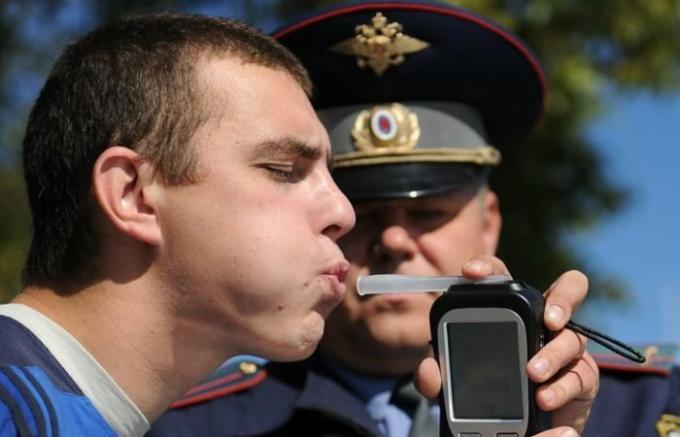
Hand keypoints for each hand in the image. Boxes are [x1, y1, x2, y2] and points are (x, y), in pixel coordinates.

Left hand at [414, 256, 598, 436]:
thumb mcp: (457, 382)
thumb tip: (429, 373)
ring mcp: (566, 346)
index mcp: (511, 309)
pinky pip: (580, 375)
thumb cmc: (490, 389)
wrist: (521, 425)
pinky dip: (561, 388)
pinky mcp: (582, 376)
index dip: (488, 267)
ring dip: (553, 355)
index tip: (470, 272)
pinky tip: (543, 397)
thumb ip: (439, 375)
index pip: (503, 276)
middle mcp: (544, 320)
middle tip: (548, 319)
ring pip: (573, 338)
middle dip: (562, 299)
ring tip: (533, 373)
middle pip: (569, 288)